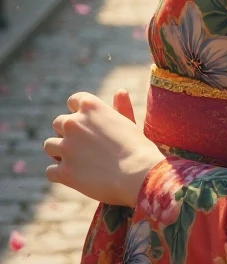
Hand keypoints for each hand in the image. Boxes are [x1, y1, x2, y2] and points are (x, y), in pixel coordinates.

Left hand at [44, 88, 165, 207]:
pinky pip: (50, 171)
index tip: (85, 123)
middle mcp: (74, 123)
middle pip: (57, 123)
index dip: (78, 112)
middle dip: (66, 132)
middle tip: (80, 145)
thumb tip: (120, 91)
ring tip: (74, 160)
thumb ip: (120, 107)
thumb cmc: (136, 146)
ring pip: (49, 145)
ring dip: (58, 152)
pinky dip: (59, 174)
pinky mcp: (63, 171)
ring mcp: (66, 147)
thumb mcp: (128, 122)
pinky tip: (72, 177)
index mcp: (90, 106)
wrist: (137, 173)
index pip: (73, 100)